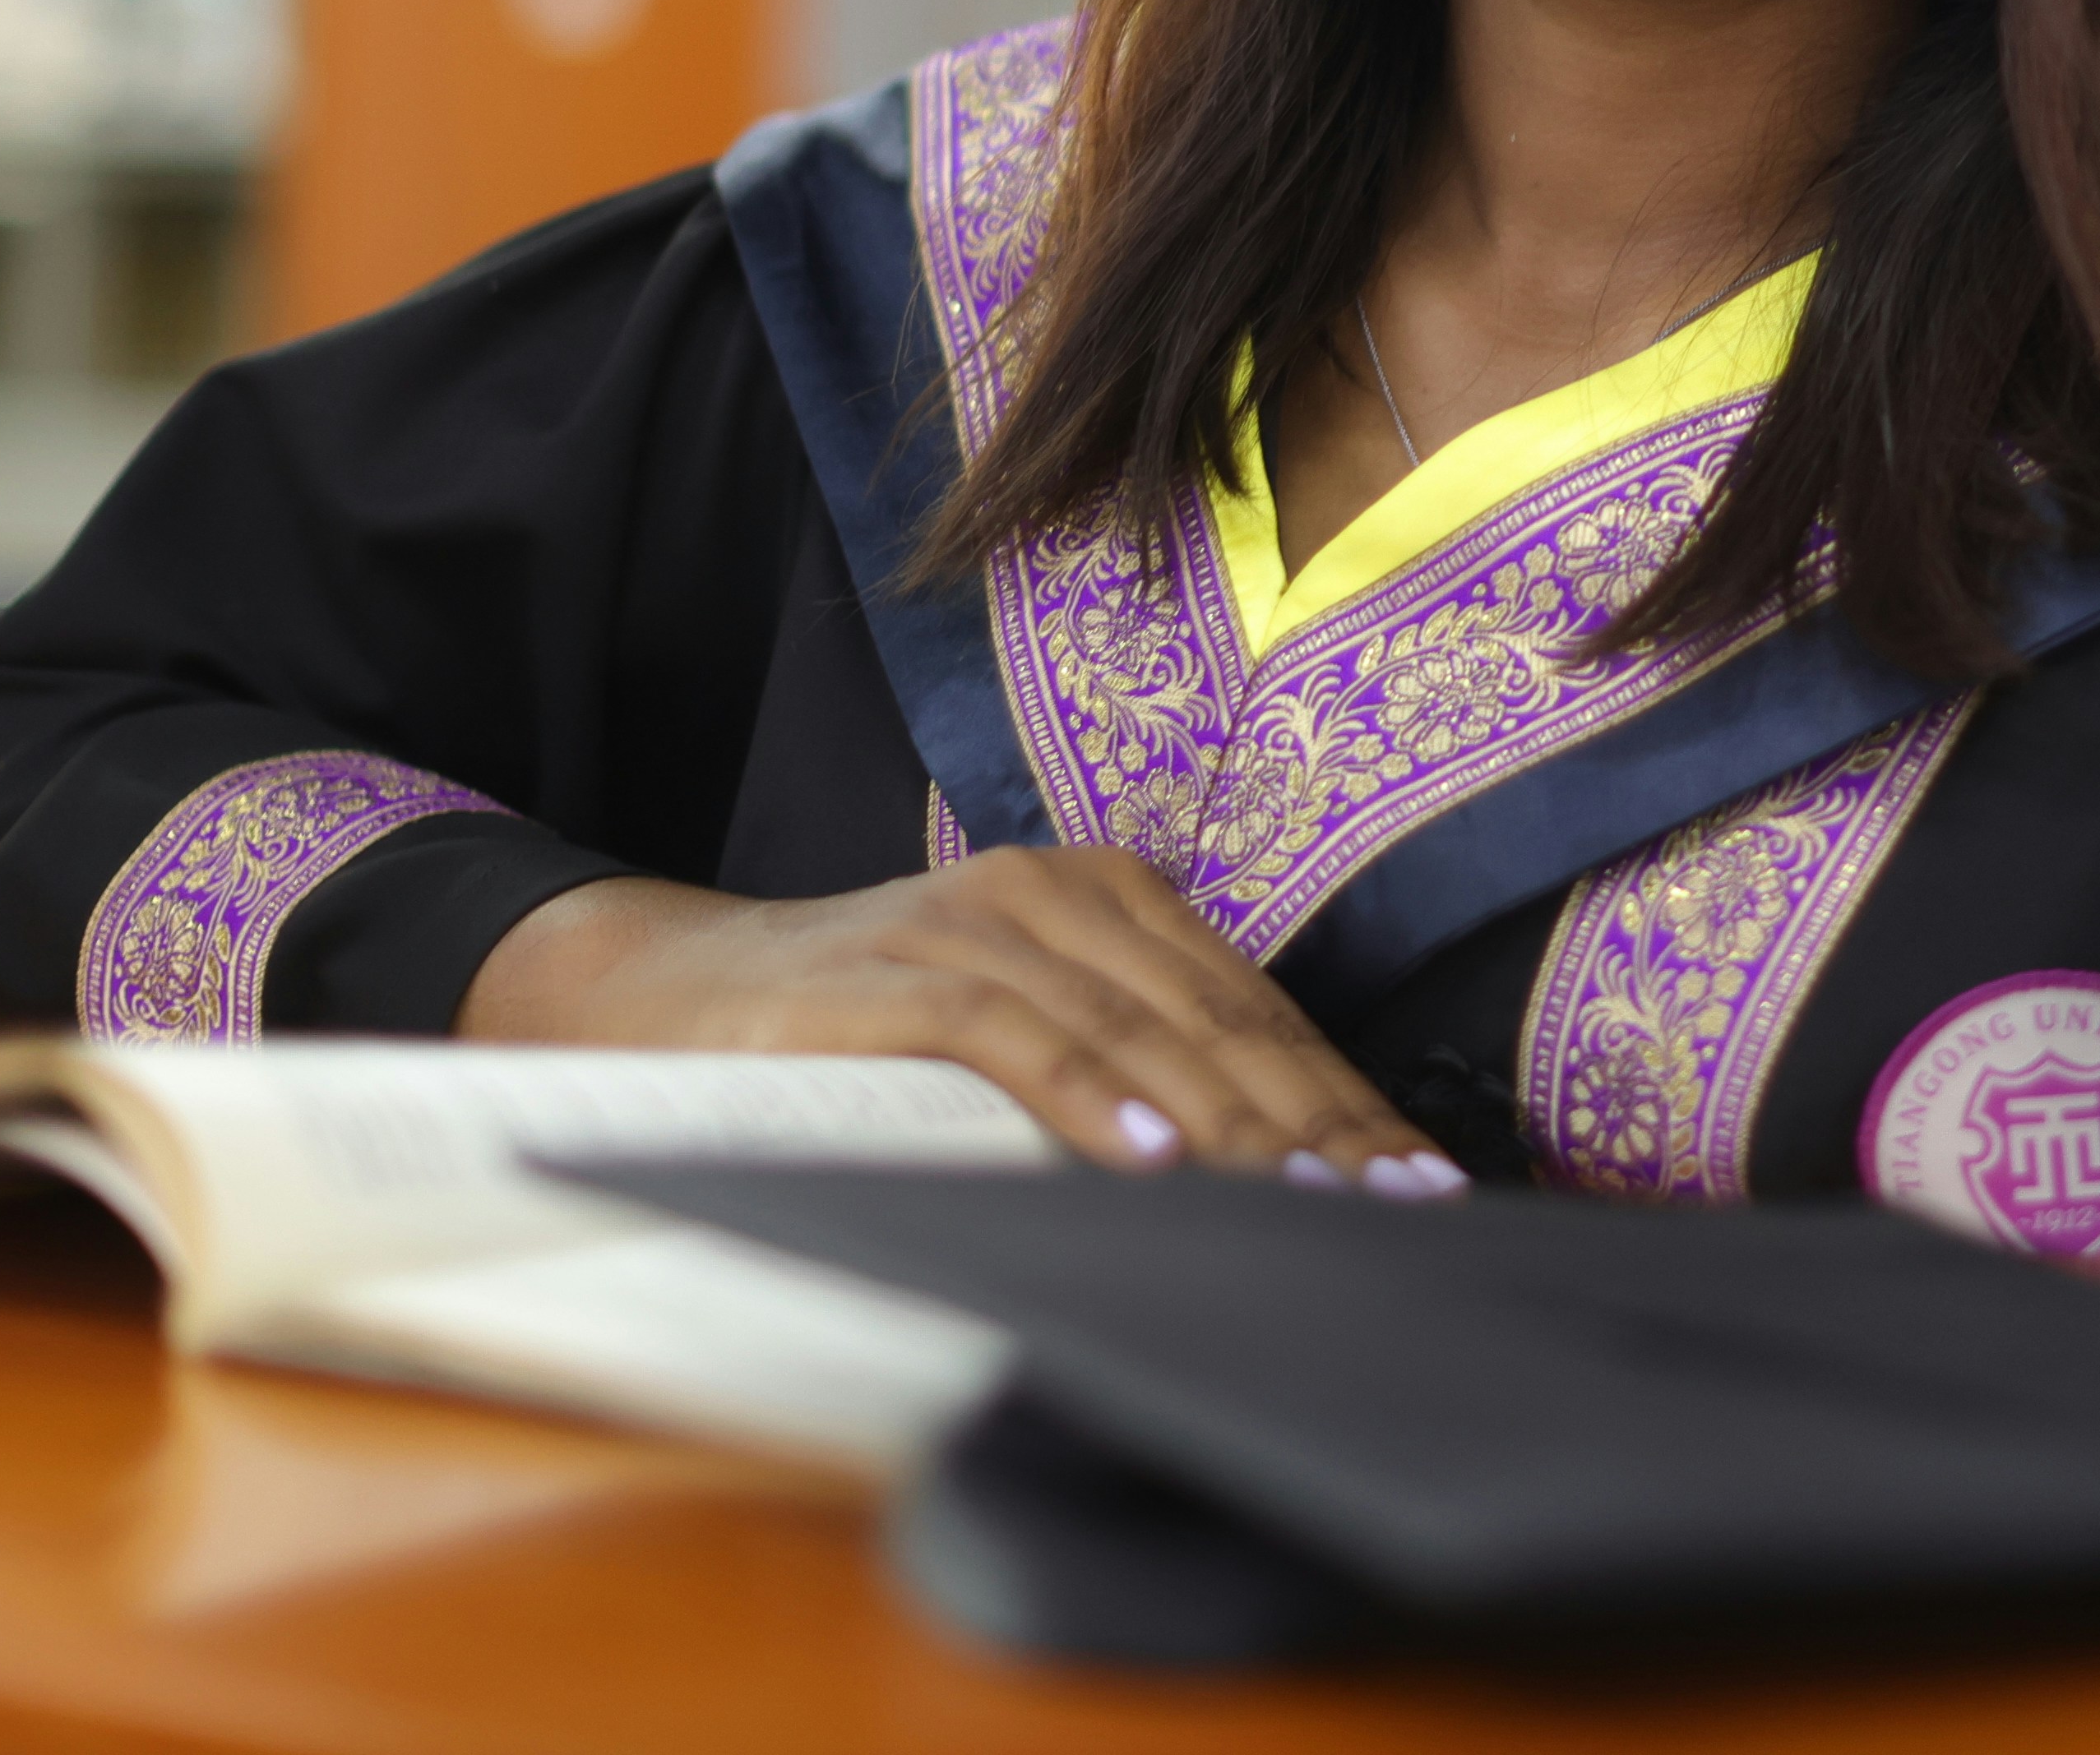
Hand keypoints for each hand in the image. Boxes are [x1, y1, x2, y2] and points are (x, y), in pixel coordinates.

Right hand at [457, 850, 1464, 1196]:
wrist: (676, 992)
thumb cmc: (871, 1029)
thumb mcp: (1025, 1031)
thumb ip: (1134, 1061)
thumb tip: (1269, 1166)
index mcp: (1109, 895)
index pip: (1256, 1009)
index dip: (1343, 1100)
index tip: (1423, 1184)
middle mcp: (1057, 891)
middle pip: (1219, 1017)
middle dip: (1317, 1123)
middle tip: (1394, 1208)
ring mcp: (975, 925)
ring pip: (1136, 1026)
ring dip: (1228, 1120)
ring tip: (1303, 1197)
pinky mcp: (897, 975)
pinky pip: (1014, 1035)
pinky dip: (1086, 1095)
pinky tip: (1145, 1155)